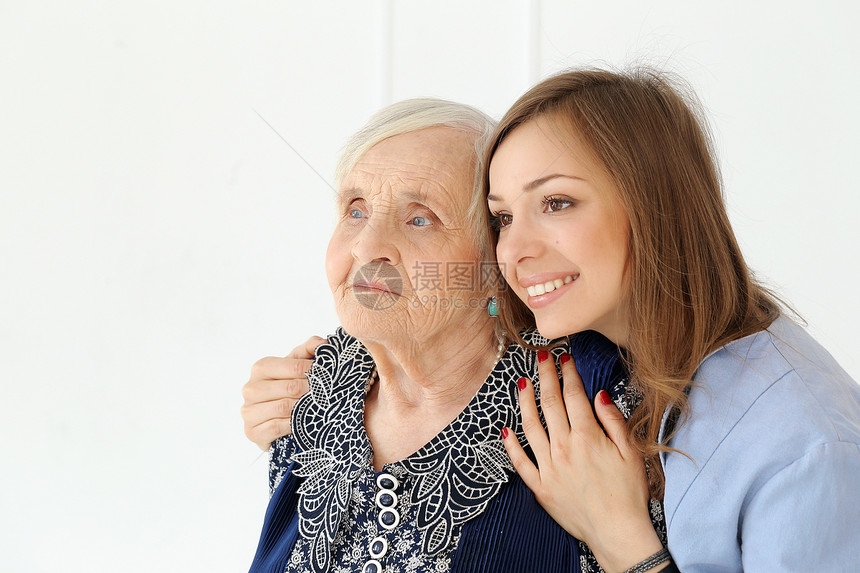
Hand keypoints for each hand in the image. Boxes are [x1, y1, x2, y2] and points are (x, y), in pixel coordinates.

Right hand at [240, 336, 323, 450]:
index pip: (294, 366)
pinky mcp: (252, 431)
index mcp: (261, 368)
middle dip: (312, 391)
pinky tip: (303, 423)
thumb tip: (324, 342)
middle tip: (327, 393)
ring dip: (304, 408)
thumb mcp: (295, 366)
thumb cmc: (286, 388)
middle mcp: (250, 388)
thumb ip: (308, 350)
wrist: (271, 420)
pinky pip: (277, 427)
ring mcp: (248, 410)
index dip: (314, 371)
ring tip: (318, 407)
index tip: (328, 375)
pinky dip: (293, 425)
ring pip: (284, 407)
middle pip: (290, 387)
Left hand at [501, 351, 665, 571]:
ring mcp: (549, 468)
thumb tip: (598, 395)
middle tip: (541, 357)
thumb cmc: (629, 494)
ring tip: (522, 382)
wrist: (618, 533)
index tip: (564, 358)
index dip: (568, 373)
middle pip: (550, 404)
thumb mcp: (632, 453)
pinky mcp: (540, 487)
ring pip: (530, 427)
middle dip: (545, 376)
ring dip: (525, 401)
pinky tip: (505, 429)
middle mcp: (564, 448)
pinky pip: (520, 462)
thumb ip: (613, 421)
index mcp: (588, 438)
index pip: (574, 396)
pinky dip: (510, 445)